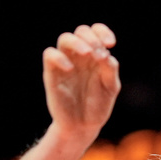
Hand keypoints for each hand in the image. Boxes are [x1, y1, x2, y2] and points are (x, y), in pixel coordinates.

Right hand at [42, 24, 120, 139]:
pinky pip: (50, 54)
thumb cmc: (97, 106)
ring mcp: (65, 63)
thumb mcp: (110, 88)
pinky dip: (59, 57)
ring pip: (64, 38)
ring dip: (77, 42)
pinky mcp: (52, 73)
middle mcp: (80, 56)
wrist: (82, 126)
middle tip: (98, 53)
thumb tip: (105, 54)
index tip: (111, 44)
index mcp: (95, 56)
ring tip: (88, 53)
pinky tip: (70, 69)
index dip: (102, 32)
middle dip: (91, 38)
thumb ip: (110, 70)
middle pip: (81, 32)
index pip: (96, 32)